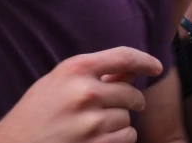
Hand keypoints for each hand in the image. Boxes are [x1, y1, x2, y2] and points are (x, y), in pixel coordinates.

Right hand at [0, 47, 162, 142]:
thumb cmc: (35, 113)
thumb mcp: (59, 83)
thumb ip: (95, 74)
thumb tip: (132, 71)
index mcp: (75, 69)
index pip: (123, 57)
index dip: (145, 60)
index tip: (156, 66)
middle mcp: (85, 92)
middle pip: (130, 93)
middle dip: (132, 101)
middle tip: (122, 105)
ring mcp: (90, 123)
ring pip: (128, 120)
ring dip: (120, 124)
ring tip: (95, 127)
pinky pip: (126, 139)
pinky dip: (118, 140)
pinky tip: (98, 139)